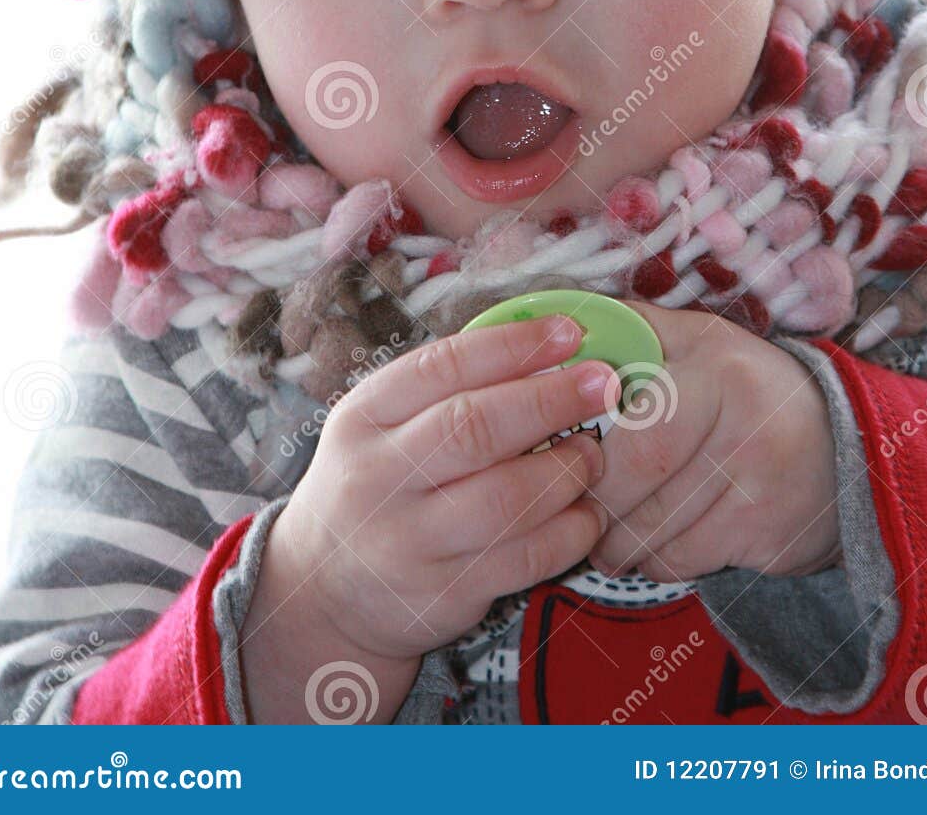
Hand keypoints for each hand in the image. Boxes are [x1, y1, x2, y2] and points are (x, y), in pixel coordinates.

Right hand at [275, 313, 617, 663]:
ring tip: (592, 452)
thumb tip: (547, 348)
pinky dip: (568, 531)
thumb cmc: (376, 483)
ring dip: (566, 470)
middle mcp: (379, 477)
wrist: (324, 588)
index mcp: (363, 416)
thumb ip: (447, 388)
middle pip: (475, 429)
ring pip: (507, 498)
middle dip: (550, 400)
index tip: (568, 332)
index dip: (513, 346)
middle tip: (602, 383)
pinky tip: (585, 511)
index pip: (443, 367)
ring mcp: (409, 542)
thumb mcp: (382, 424)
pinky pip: (523, 559)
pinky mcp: (444, 595)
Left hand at [584, 301, 841, 581]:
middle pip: (642, 480)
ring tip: (606, 537)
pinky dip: (656, 561)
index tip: (563, 464)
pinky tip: (651, 549)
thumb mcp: (701, 341)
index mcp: (717, 367)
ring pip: (658, 531)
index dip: (592, 456)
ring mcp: (761, 484)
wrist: (846, 444)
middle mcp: (744, 423)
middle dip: (598, 505)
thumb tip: (562, 325)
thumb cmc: (748, 388)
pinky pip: (685, 560)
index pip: (637, 426)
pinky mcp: (769, 534)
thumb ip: (635, 330)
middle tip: (576, 511)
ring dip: (619, 543)